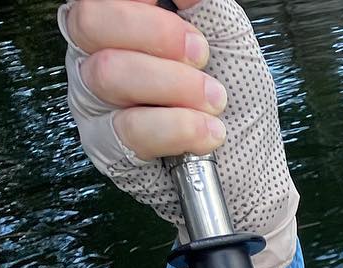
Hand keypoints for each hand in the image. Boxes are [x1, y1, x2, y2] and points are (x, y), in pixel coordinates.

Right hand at [59, 0, 298, 267]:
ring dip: (175, 85)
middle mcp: (95, 55)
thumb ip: (198, 2)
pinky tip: (208, 132)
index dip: (142, 5)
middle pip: (90, 21)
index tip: (190, 20)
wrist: (251, 175)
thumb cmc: (236, 104)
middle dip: (157, 35)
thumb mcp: (226, 36)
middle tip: (201, 56)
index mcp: (118, 22)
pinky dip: (178, 127)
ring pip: (110, 73)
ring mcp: (94, 102)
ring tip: (214, 100)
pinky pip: (129, 128)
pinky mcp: (106, 147)